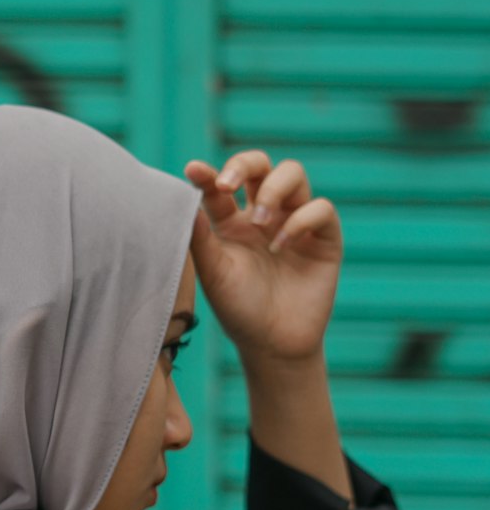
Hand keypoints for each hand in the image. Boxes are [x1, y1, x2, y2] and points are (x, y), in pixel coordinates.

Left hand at [183, 150, 341, 363]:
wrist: (272, 345)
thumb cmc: (239, 309)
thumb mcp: (214, 273)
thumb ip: (200, 237)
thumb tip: (184, 196)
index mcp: (232, 221)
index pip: (221, 185)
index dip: (209, 173)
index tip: (194, 171)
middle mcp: (264, 215)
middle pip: (260, 165)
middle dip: (244, 164)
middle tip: (229, 185)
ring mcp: (295, 222)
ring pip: (293, 174)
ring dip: (273, 189)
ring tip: (259, 221)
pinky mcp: (324, 238)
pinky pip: (321, 208)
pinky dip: (301, 220)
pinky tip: (283, 246)